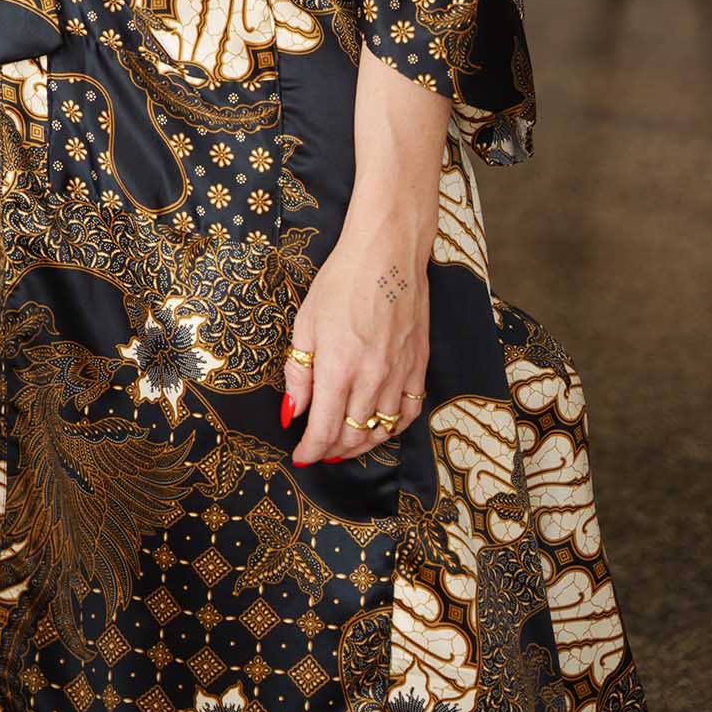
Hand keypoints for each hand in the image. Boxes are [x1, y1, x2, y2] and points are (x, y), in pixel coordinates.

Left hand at [283, 212, 430, 467]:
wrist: (387, 254)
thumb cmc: (341, 282)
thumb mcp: (306, 323)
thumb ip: (298, 372)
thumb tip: (292, 412)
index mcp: (337, 370)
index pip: (323, 430)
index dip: (310, 450)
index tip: (301, 457)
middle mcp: (371, 380)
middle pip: (351, 435)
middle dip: (332, 450)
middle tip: (319, 450)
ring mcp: (399, 375)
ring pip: (381, 431)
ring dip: (361, 444)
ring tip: (345, 444)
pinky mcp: (418, 367)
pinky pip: (408, 413)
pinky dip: (393, 428)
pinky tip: (380, 427)